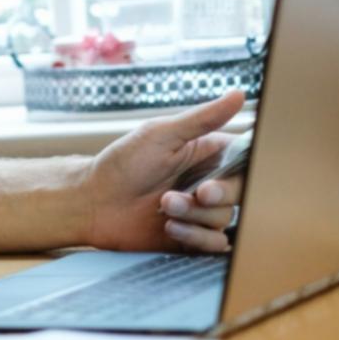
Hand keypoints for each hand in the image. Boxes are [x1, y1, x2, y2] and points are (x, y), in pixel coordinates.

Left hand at [83, 90, 245, 252]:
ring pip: (224, 219)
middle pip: (241, 193)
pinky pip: (214, 245)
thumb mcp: (160, 134)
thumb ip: (202, 119)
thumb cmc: (121, 164)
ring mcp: (199, 212)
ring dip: (196, 215)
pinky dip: (195, 237)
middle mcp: (207, 182)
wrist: (92, 202)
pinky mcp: (190, 237)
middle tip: (198, 193)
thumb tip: (239, 94)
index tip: (228, 171)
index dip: (244, 169)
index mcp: (206, 154)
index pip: (245, 160)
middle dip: (221, 194)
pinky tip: (170, 227)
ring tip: (164, 206)